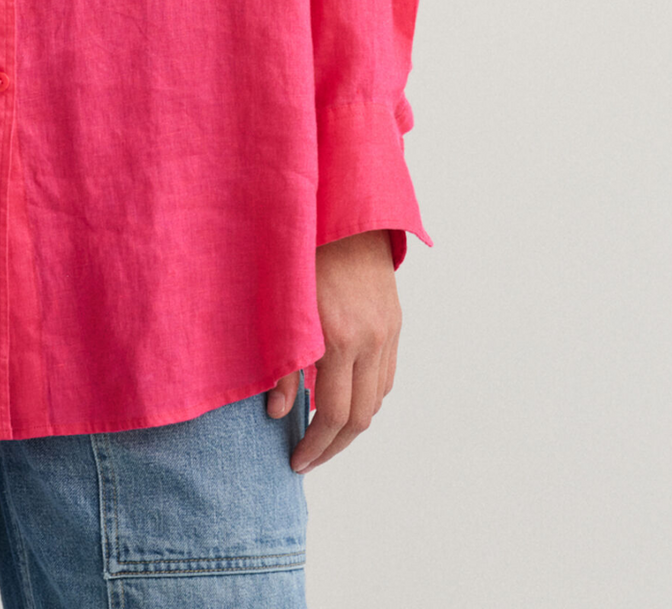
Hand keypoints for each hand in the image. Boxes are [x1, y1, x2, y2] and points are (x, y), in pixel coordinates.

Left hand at [265, 230, 401, 473]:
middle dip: (333, 445)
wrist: (341, 209)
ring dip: (354, 422)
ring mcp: (387, 331)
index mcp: (338, 337)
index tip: (296, 461)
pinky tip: (344, 394)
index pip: (334, 415)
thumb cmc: (300, 252)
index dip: (316, 446)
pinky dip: (368, 394)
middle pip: (362, 417)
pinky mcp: (395, 321)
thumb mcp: (280, 306)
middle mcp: (370, 339)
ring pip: (379, 398)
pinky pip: (387, 374)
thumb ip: (280, 363)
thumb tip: (276, 413)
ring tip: (322, 430)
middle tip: (308, 457)